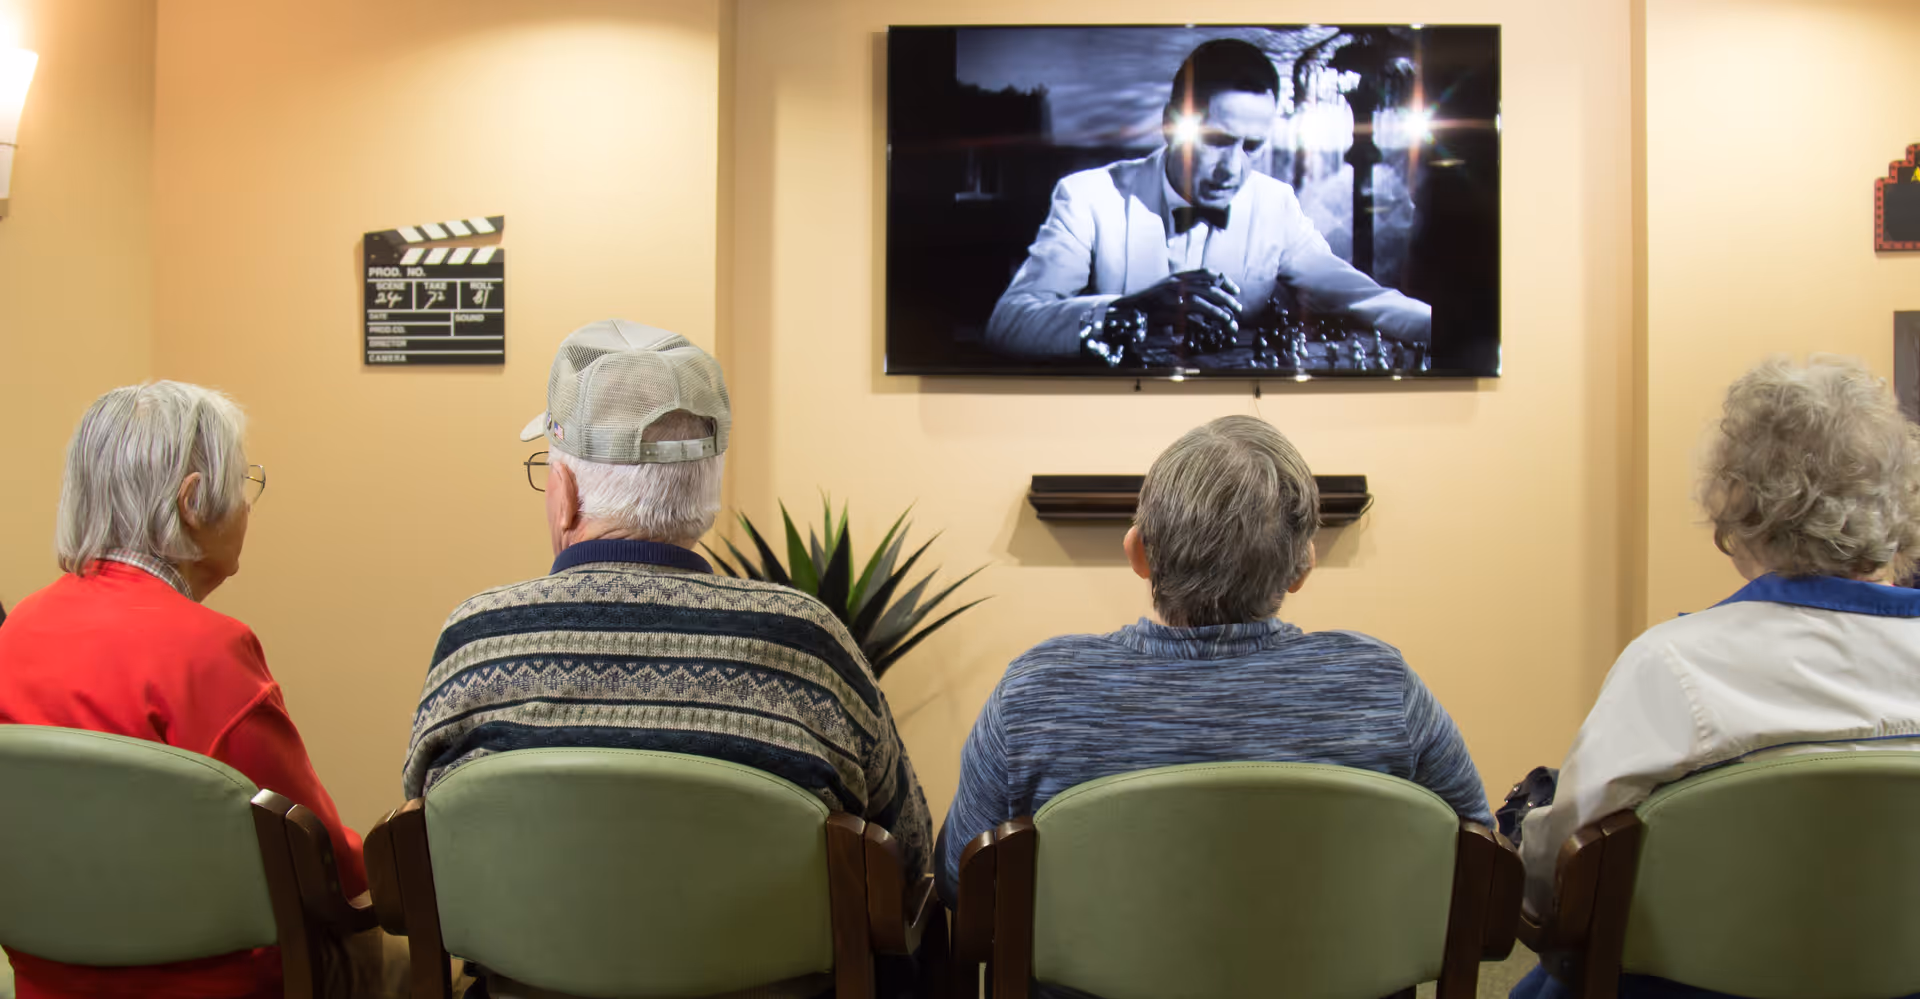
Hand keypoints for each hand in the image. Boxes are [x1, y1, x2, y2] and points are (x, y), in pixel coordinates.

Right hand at [1113, 270, 1242, 332]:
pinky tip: (1217, 323)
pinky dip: (1208, 316)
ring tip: (1232, 317)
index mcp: (1179, 277)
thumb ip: (1184, 290)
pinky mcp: (1170, 308)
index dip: (1223, 280)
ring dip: (1221, 308)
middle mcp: (1177, 283)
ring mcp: (1173, 295)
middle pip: (1209, 286)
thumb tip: (1206, 297)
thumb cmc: (1149, 304)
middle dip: (1227, 297)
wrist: (1128, 310)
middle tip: (1238, 307)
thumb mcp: (1168, 291)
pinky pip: (1194, 312)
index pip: (1207, 273)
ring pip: (1204, 298)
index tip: (1235, 289)